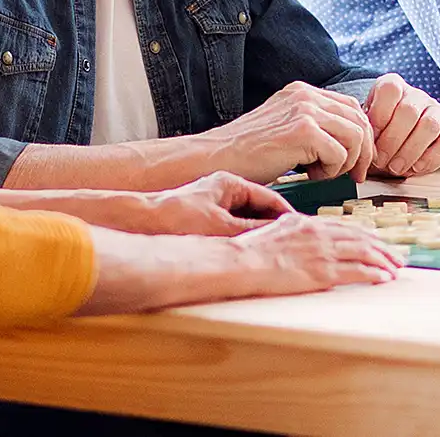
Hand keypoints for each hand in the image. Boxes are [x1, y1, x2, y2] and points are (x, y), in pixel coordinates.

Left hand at [88, 172, 291, 236]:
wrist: (139, 223)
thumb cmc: (175, 218)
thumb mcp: (223, 228)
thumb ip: (253, 232)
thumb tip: (281, 239)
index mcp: (229, 183)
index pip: (271, 198)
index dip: (287, 216)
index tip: (301, 230)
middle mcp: (221, 192)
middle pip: (259, 210)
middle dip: (273, 228)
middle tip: (290, 244)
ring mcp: (210, 206)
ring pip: (244, 223)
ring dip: (256, 237)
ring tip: (271, 253)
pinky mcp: (200, 221)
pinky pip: (230, 231)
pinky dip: (240, 242)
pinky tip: (245, 257)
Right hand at [207, 81, 375, 182]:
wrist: (217, 158)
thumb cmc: (249, 153)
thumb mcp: (285, 127)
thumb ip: (314, 126)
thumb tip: (351, 141)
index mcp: (303, 92)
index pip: (352, 107)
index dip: (362, 136)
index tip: (357, 160)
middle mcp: (306, 96)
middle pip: (360, 120)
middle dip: (362, 152)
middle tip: (354, 175)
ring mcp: (305, 111)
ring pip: (355, 137)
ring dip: (345, 163)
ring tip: (322, 173)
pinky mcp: (303, 132)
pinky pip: (340, 154)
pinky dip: (331, 171)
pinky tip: (310, 174)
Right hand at [234, 213, 402, 294]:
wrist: (241, 261)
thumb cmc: (250, 250)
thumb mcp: (274, 230)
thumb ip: (292, 228)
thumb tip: (299, 229)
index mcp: (308, 223)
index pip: (345, 228)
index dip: (365, 236)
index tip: (377, 243)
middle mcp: (320, 234)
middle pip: (360, 238)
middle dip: (382, 248)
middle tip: (396, 256)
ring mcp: (322, 252)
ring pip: (363, 253)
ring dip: (384, 261)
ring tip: (396, 268)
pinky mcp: (322, 272)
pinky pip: (356, 272)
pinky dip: (373, 274)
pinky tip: (383, 278)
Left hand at [365, 73, 439, 175]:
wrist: (397, 145)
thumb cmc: (380, 135)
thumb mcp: (368, 129)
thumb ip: (367, 132)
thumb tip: (369, 147)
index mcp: (393, 86)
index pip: (390, 89)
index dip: (379, 115)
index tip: (370, 138)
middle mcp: (416, 95)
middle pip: (409, 111)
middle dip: (392, 140)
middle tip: (381, 161)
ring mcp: (436, 110)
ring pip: (429, 126)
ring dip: (411, 151)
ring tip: (396, 168)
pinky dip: (431, 158)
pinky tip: (416, 168)